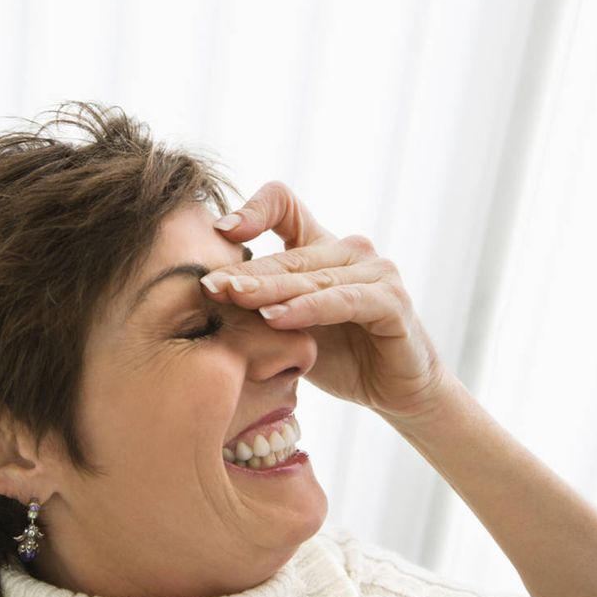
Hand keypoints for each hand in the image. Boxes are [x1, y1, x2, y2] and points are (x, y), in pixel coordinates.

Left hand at [201, 180, 454, 420]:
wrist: (394, 392)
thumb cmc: (338, 357)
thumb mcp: (287, 328)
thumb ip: (256, 307)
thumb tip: (202, 298)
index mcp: (320, 247)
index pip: (284, 205)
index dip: (253, 210)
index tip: (220, 234)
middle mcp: (348, 250)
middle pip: (288, 253)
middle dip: (244, 272)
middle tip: (208, 286)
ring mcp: (374, 270)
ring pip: (311, 276)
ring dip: (269, 288)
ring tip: (233, 297)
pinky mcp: (391, 299)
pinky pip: (342, 300)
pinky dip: (307, 308)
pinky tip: (276, 319)